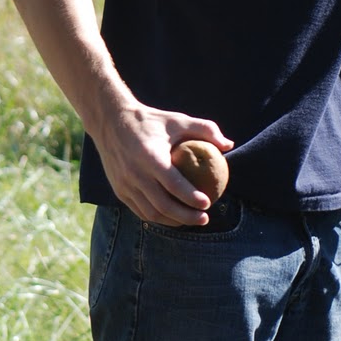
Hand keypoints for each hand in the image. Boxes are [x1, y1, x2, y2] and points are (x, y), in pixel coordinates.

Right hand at [96, 103, 233, 225]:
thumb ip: (206, 129)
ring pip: (150, 213)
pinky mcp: (119, 190)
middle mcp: (134, 173)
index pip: (173, 184)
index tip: (208, 203)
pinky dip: (158, 218)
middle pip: (162, 205)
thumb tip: (229, 145)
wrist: (110, 121)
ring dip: (173, 221)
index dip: (191, 197)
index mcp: (150, 157)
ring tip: (192, 220)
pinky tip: (174, 217)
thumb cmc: (151, 121)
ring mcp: (124, 184)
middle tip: (205, 218)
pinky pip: (140, 210)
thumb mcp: (178, 120)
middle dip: (186, 216)